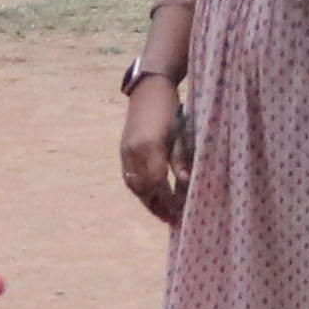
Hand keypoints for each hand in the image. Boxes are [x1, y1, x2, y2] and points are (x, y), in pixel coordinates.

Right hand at [119, 71, 188, 225]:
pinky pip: (129, 177)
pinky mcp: (123, 150)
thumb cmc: (171, 108)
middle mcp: (134, 152)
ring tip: (160, 213)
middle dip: (157, 206)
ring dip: (146, 201)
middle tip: (170, 220)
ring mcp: (125, 151)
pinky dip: (139, 190)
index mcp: (150, 147)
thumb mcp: (180, 133)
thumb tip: (185, 182)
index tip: (180, 213)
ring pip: (134, 185)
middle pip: (144, 188)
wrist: (149, 88)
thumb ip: (180, 158)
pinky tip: (149, 196)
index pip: (158, 183)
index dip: (168, 201)